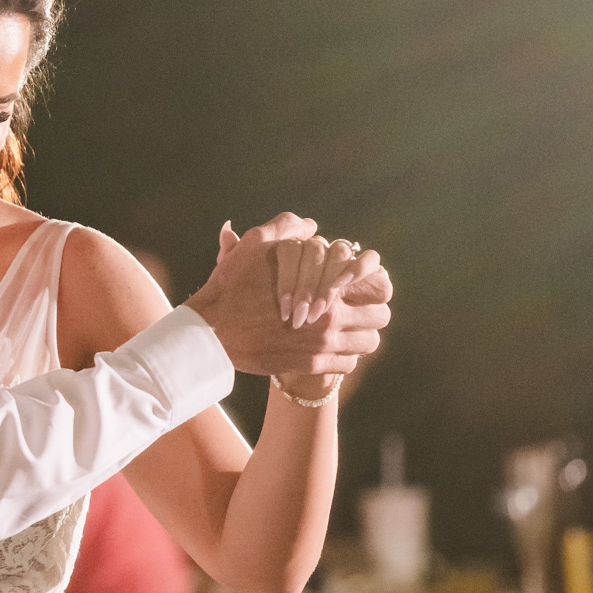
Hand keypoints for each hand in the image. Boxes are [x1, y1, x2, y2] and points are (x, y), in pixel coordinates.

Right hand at [190, 216, 390, 377]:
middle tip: (359, 307)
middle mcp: (330, 316)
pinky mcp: (311, 365)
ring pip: (368, 343)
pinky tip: (330, 347)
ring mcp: (322, 344)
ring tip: (347, 329)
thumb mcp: (257, 244)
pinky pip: (348, 364)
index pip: (380, 286)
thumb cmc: (233, 285)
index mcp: (326, 284)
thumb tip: (311, 226)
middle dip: (372, 310)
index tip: (364, 285)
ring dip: (360, 335)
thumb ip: (287, 228)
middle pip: (380, 316)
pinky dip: (344, 356)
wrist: (213, 330)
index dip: (378, 283)